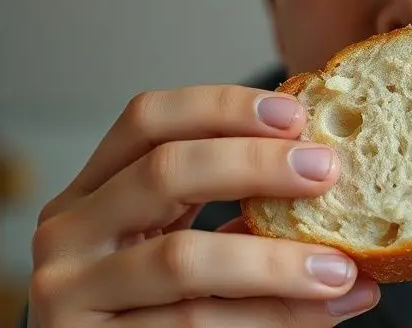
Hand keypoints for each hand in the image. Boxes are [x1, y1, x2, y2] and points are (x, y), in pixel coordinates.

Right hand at [27, 86, 378, 326]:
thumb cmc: (156, 303)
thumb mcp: (180, 240)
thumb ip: (236, 208)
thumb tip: (338, 180)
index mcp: (94, 188)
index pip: (148, 119)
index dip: (222, 106)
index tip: (295, 114)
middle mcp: (69, 231)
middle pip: (164, 171)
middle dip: (255, 165)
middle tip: (326, 172)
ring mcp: (69, 292)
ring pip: (182, 259)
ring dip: (277, 262)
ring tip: (342, 270)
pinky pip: (191, 327)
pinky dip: (266, 317)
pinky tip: (318, 312)